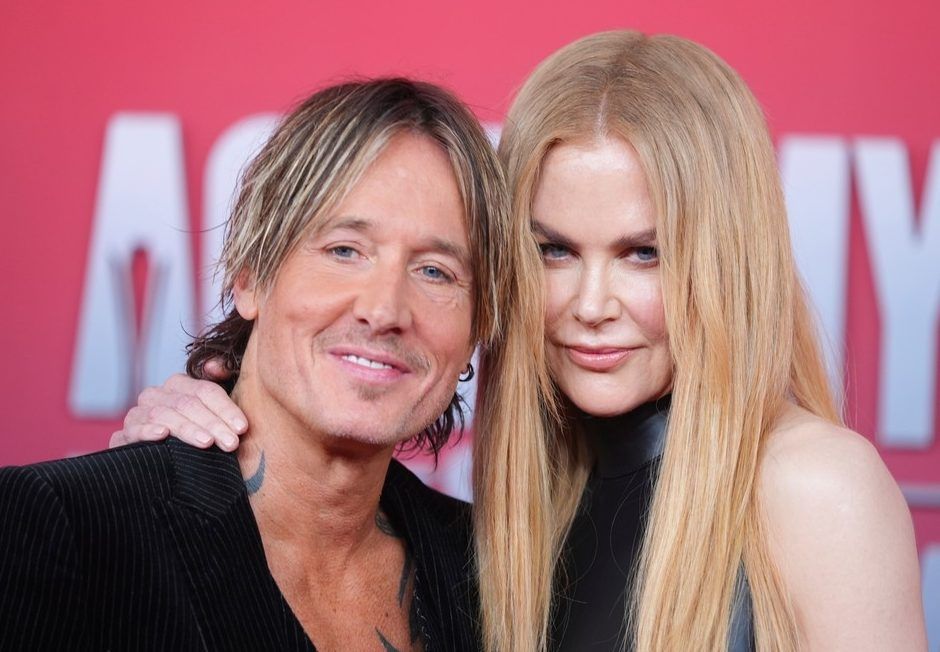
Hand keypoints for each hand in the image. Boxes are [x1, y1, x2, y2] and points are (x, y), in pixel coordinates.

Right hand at [109, 360, 246, 450]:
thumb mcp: (217, 412)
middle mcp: (157, 395)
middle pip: (187, 403)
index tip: (242, 428)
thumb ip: (221, 382)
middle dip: (213, 423)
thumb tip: (215, 366)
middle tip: (231, 443)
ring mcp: (139, 414)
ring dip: (187, 429)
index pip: (205, 390)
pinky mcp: (123, 436)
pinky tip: (162, 435)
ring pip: (164, 414)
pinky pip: (132, 430)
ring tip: (207, 443)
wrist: (168, 469)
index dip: (225, 408)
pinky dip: (147, 431)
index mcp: (181, 385)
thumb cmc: (202, 436)